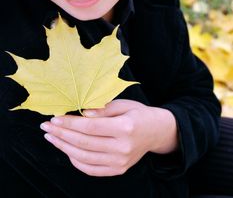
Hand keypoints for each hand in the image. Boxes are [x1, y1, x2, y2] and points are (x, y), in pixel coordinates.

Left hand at [40, 99, 177, 176]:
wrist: (155, 132)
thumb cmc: (138, 113)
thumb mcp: (123, 104)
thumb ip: (102, 109)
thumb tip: (82, 113)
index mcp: (125, 128)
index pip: (90, 127)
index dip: (70, 123)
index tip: (54, 118)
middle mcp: (123, 148)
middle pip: (84, 143)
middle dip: (62, 134)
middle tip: (46, 127)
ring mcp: (120, 162)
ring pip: (84, 158)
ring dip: (64, 147)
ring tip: (51, 137)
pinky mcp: (118, 170)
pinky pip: (91, 169)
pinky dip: (75, 160)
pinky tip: (66, 149)